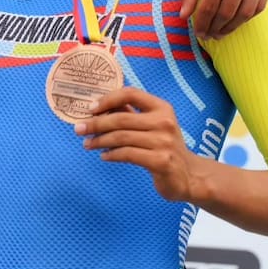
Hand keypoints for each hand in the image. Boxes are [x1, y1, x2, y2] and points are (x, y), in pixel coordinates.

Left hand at [75, 87, 199, 202]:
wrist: (189, 175)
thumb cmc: (163, 146)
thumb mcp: (151, 125)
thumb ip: (129, 114)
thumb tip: (96, 108)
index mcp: (162, 107)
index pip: (130, 94)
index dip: (107, 99)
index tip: (90, 108)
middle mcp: (164, 122)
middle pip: (121, 118)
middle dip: (95, 124)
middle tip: (78, 129)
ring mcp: (164, 142)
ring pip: (121, 137)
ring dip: (99, 141)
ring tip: (87, 144)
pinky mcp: (161, 161)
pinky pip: (127, 154)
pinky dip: (111, 154)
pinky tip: (104, 156)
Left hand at [182, 0, 267, 37]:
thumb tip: (184, 16)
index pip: (209, 5)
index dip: (202, 23)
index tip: (198, 33)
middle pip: (228, 11)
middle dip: (216, 28)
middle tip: (208, 36)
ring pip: (247, 11)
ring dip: (233, 26)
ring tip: (220, 32)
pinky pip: (261, 3)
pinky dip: (248, 15)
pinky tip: (236, 19)